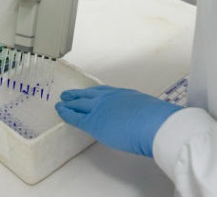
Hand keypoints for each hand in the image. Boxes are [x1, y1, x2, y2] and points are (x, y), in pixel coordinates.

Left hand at [55, 85, 182, 156]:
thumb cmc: (155, 119)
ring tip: (62, 101)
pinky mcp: (93, 121)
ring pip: (80, 103)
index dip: (95, 92)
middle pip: (90, 94)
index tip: (91, 92)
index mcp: (124, 94)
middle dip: (79, 94)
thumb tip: (144, 121)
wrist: (152, 122)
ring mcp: (100, 108)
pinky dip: (66, 113)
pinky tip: (61, 111)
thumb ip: (142, 114)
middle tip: (71, 94)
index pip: (105, 92)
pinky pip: (75, 117)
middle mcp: (110, 97)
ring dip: (70, 102)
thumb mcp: (149, 111)